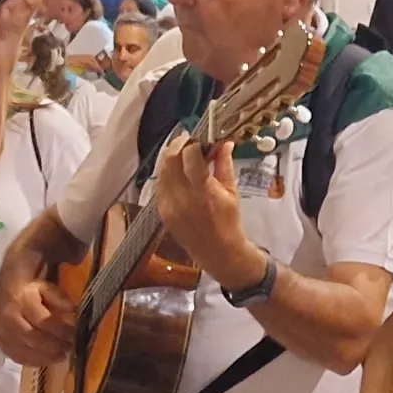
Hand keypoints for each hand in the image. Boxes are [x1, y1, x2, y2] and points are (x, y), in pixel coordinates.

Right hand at [0, 273, 78, 366]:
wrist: (3, 293)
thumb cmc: (29, 291)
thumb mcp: (44, 287)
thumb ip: (58, 298)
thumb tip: (73, 311)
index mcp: (22, 301)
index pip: (43, 320)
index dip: (60, 330)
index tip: (73, 334)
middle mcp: (8, 317)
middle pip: (33, 338)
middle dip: (54, 346)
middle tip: (69, 348)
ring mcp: (2, 332)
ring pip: (24, 350)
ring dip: (45, 357)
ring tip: (61, 357)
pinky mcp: (0, 342)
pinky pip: (16, 356)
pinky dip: (33, 361)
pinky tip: (46, 360)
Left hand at [150, 138, 262, 292]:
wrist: (219, 253)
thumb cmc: (229, 222)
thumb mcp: (232, 191)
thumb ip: (224, 164)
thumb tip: (225, 142)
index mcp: (203, 192)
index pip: (190, 156)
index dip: (194, 143)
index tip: (202, 140)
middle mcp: (182, 198)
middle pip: (170, 160)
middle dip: (179, 146)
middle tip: (189, 141)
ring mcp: (168, 206)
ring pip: (162, 171)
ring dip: (172, 159)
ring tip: (184, 156)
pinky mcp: (162, 212)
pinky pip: (160, 185)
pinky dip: (167, 175)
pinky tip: (178, 174)